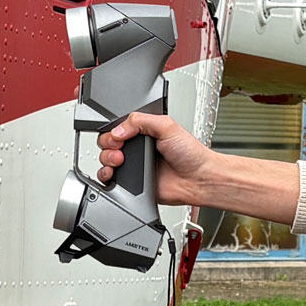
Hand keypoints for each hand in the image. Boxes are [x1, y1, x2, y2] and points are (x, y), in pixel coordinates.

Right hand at [96, 111, 235, 206]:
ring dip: (106, 160)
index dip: (113, 131)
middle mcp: (138, 149)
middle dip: (107, 145)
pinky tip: (114, 174)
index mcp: (145, 132)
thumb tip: (118, 130)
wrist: (199, 179)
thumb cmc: (191, 154)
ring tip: (119, 161)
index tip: (117, 136)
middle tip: (119, 149)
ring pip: (106, 161)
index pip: (118, 127)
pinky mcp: (132, 185)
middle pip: (108, 143)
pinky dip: (106, 177)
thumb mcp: (167, 125)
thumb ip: (140, 121)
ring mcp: (134, 167)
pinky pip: (111, 181)